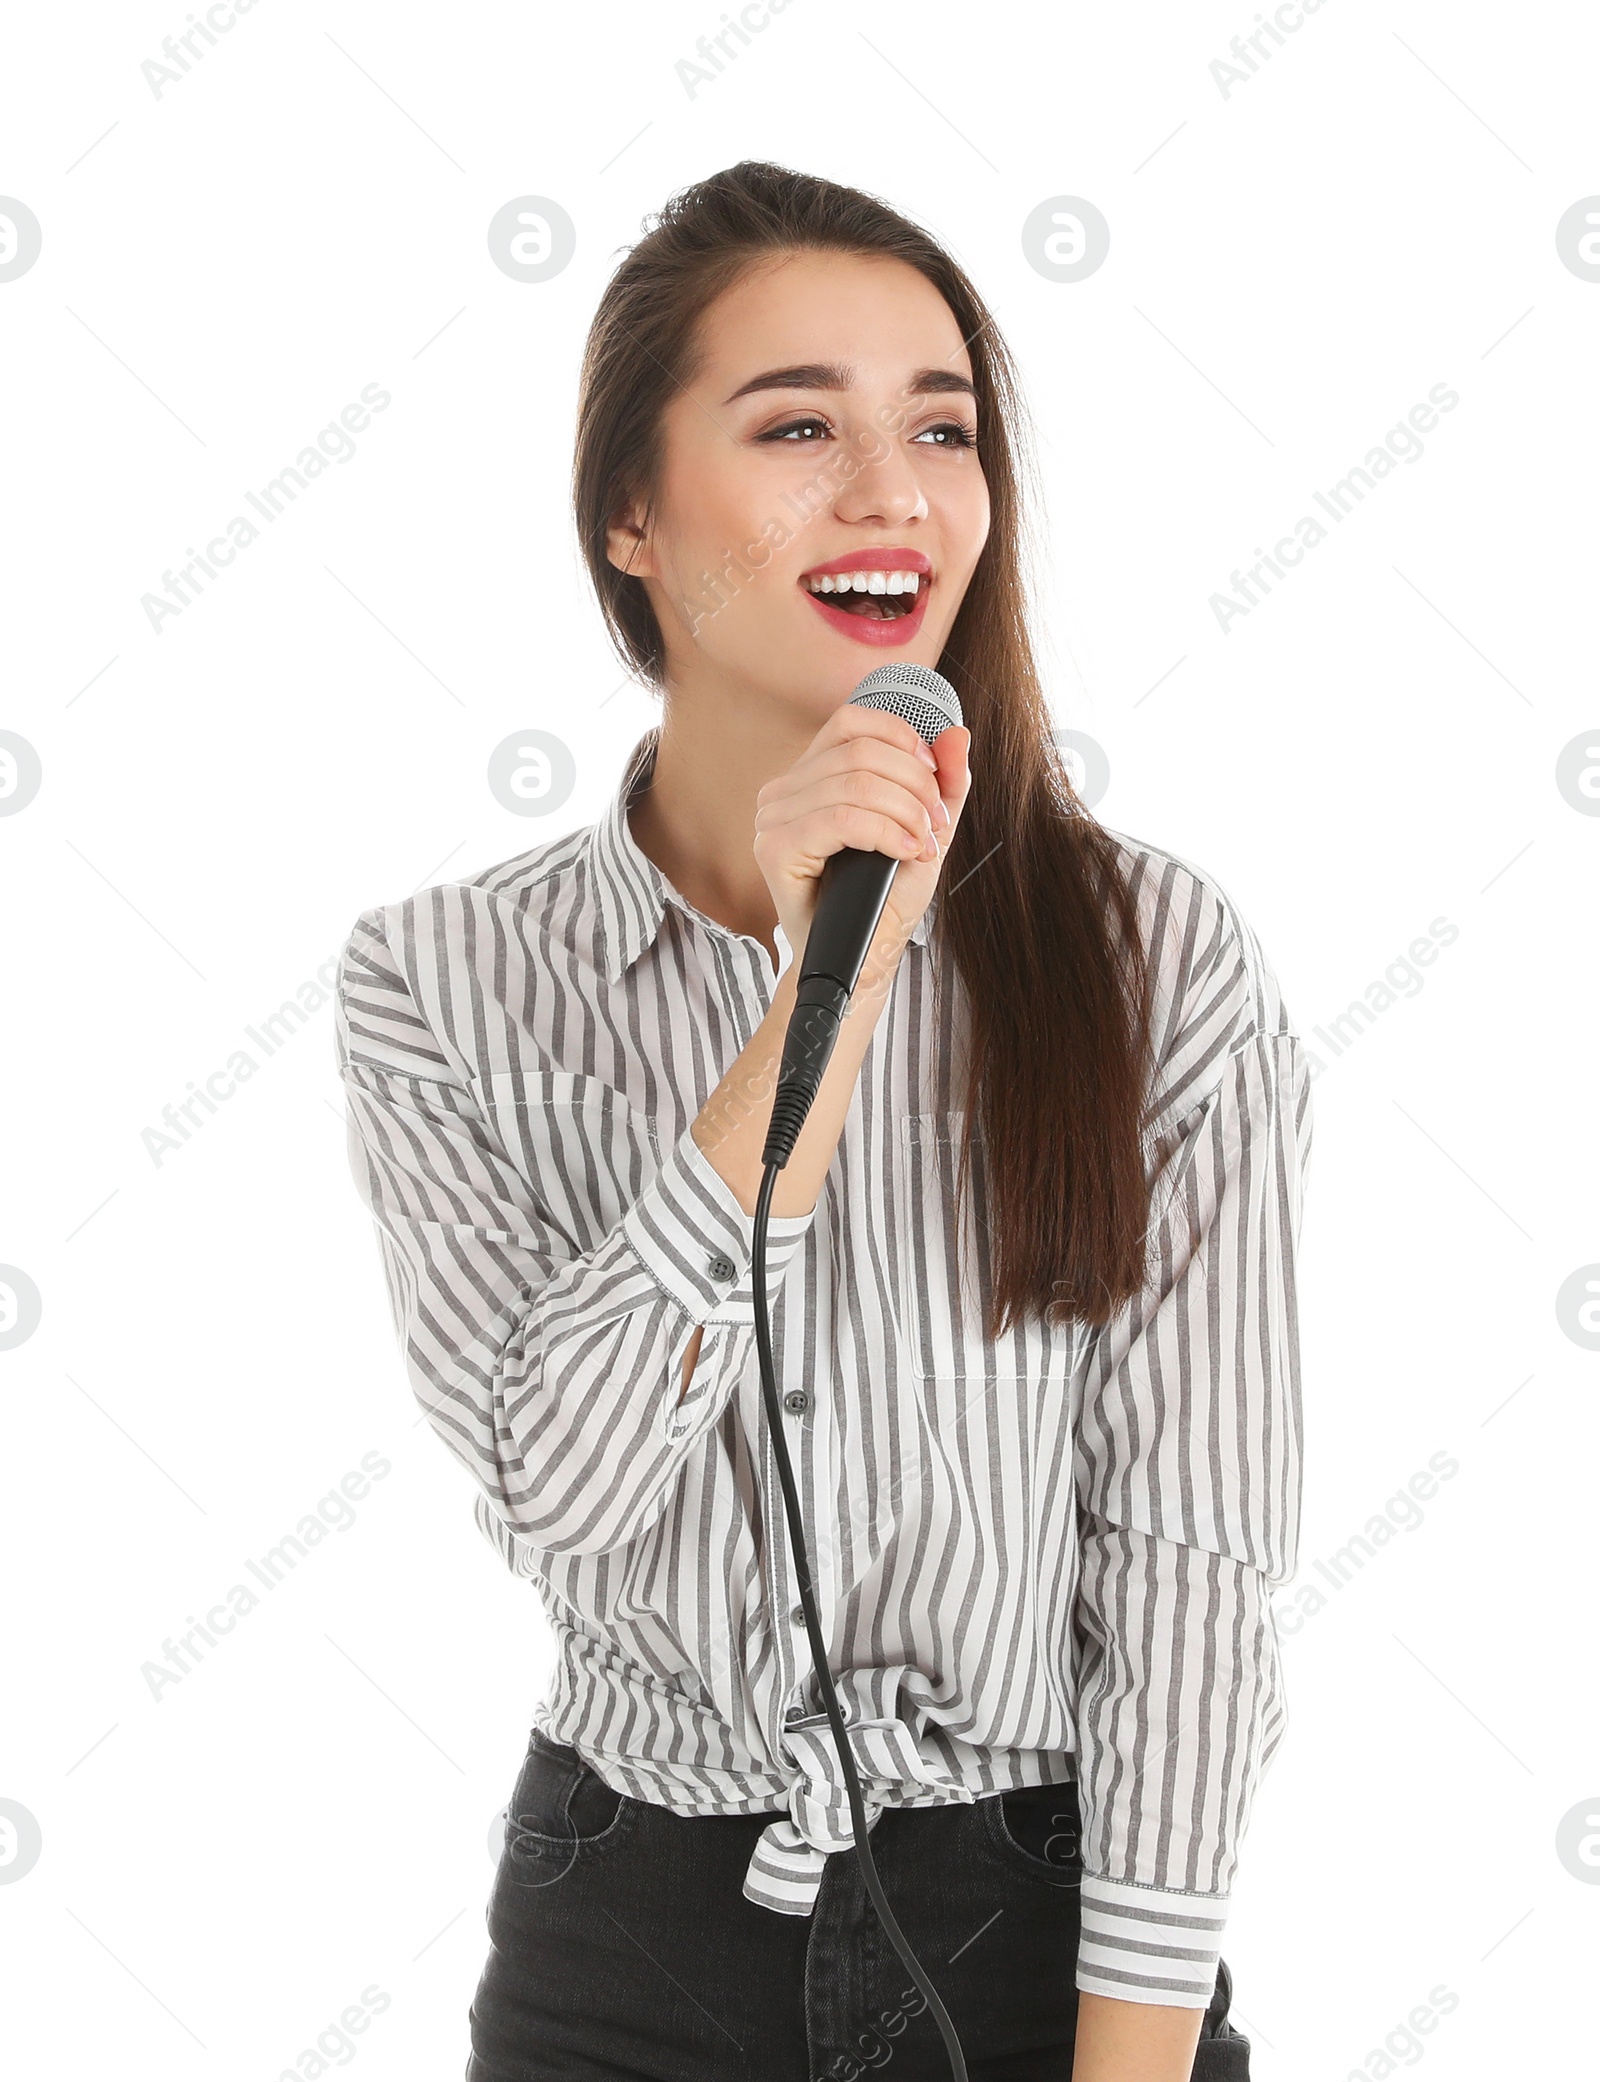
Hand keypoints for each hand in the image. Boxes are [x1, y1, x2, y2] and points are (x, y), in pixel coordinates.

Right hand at [752, 706, 971, 961]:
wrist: (864, 958)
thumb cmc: (886, 897)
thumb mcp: (925, 829)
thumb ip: (944, 782)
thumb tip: (956, 734)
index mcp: (810, 776)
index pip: (851, 723)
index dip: (901, 739)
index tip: (934, 779)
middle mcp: (782, 791)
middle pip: (861, 752)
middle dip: (916, 785)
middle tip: (935, 824)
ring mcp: (773, 819)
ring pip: (855, 783)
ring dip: (906, 813)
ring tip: (921, 844)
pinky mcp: (775, 849)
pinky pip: (841, 818)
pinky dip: (884, 832)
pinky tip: (902, 852)